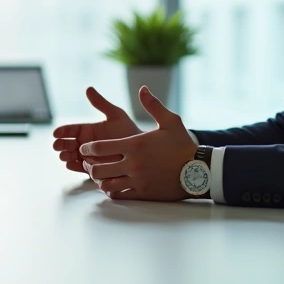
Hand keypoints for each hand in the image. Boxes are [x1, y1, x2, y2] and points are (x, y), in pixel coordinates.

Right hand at [52, 87, 140, 173]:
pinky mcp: (93, 169)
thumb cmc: (129, 131)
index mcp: (88, 130)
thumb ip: (101, 103)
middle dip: (61, 145)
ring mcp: (89, 156)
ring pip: (71, 157)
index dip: (62, 131)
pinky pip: (80, 168)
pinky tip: (72, 165)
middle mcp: (86, 143)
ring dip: (66, 156)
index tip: (56, 132)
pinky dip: (74, 167)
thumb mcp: (115, 115)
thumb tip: (88, 88)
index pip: (71, 130)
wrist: (141, 150)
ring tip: (65, 156)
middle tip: (57, 146)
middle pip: (67, 144)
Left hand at [79, 86, 197, 201]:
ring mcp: (138, 180)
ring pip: (106, 184)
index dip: (87, 148)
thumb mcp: (170, 120)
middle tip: (89, 163)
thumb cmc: (182, 145)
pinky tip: (113, 185)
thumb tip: (143, 88)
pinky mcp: (144, 193)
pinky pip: (119, 195)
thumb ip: (153, 105)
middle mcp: (133, 164)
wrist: (199, 170)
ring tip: (100, 175)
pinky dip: (112, 191)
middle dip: (90, 166)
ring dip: (100, 180)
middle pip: (98, 169)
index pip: (99, 148)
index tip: (85, 148)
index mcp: (134, 145)